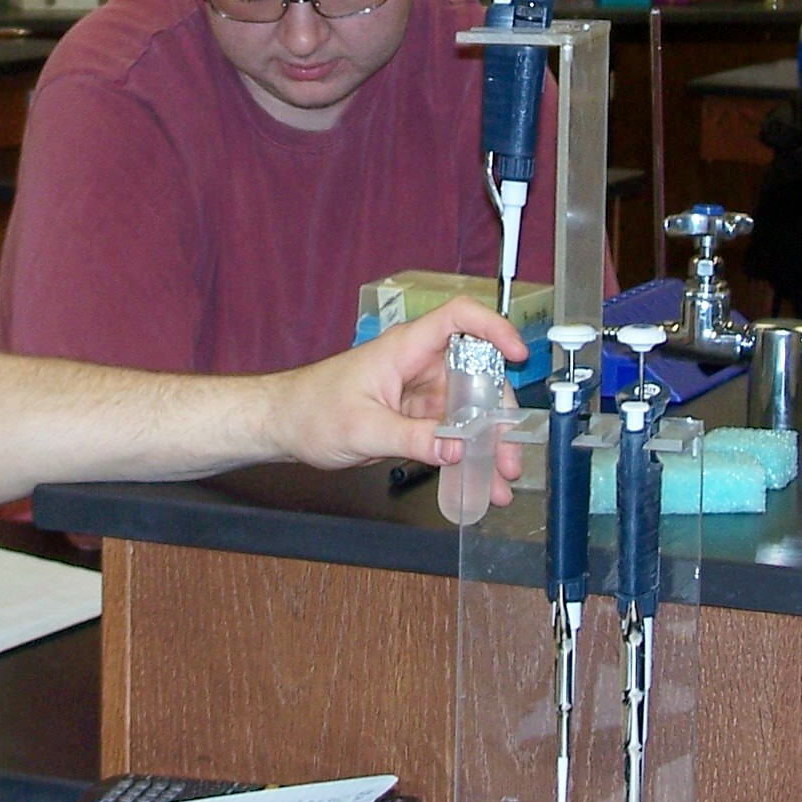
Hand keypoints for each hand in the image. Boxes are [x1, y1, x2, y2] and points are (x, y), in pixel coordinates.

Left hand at [265, 297, 528, 496]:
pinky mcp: (414, 418)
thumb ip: (411, 439)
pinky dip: (466, 456)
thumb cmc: (310, 411)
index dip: (493, 329)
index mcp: (404, 350)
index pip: (458, 320)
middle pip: (476, 377)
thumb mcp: (362, 429)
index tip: (518, 354)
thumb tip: (456, 448)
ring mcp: (418, 394)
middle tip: (508, 455)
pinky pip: (451, 433)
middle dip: (498, 416)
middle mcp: (417, 367)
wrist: (283, 426)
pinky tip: (478, 481)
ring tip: (501, 479)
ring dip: (487, 444)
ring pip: (468, 412)